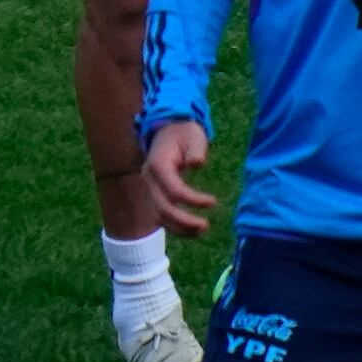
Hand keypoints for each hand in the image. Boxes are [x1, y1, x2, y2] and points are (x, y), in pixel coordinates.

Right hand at [140, 118, 216, 236]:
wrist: (167, 130)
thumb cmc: (184, 134)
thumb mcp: (193, 136)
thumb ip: (195, 150)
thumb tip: (197, 163)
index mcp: (158, 165)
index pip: (173, 190)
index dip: (192, 199)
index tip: (213, 201)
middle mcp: (149, 180)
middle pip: (162, 208)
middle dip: (183, 221)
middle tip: (206, 226)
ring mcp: (149, 189)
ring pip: (159, 216)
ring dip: (179, 228)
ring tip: (201, 231)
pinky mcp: (154, 194)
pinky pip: (161, 215)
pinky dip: (175, 226)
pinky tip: (193, 231)